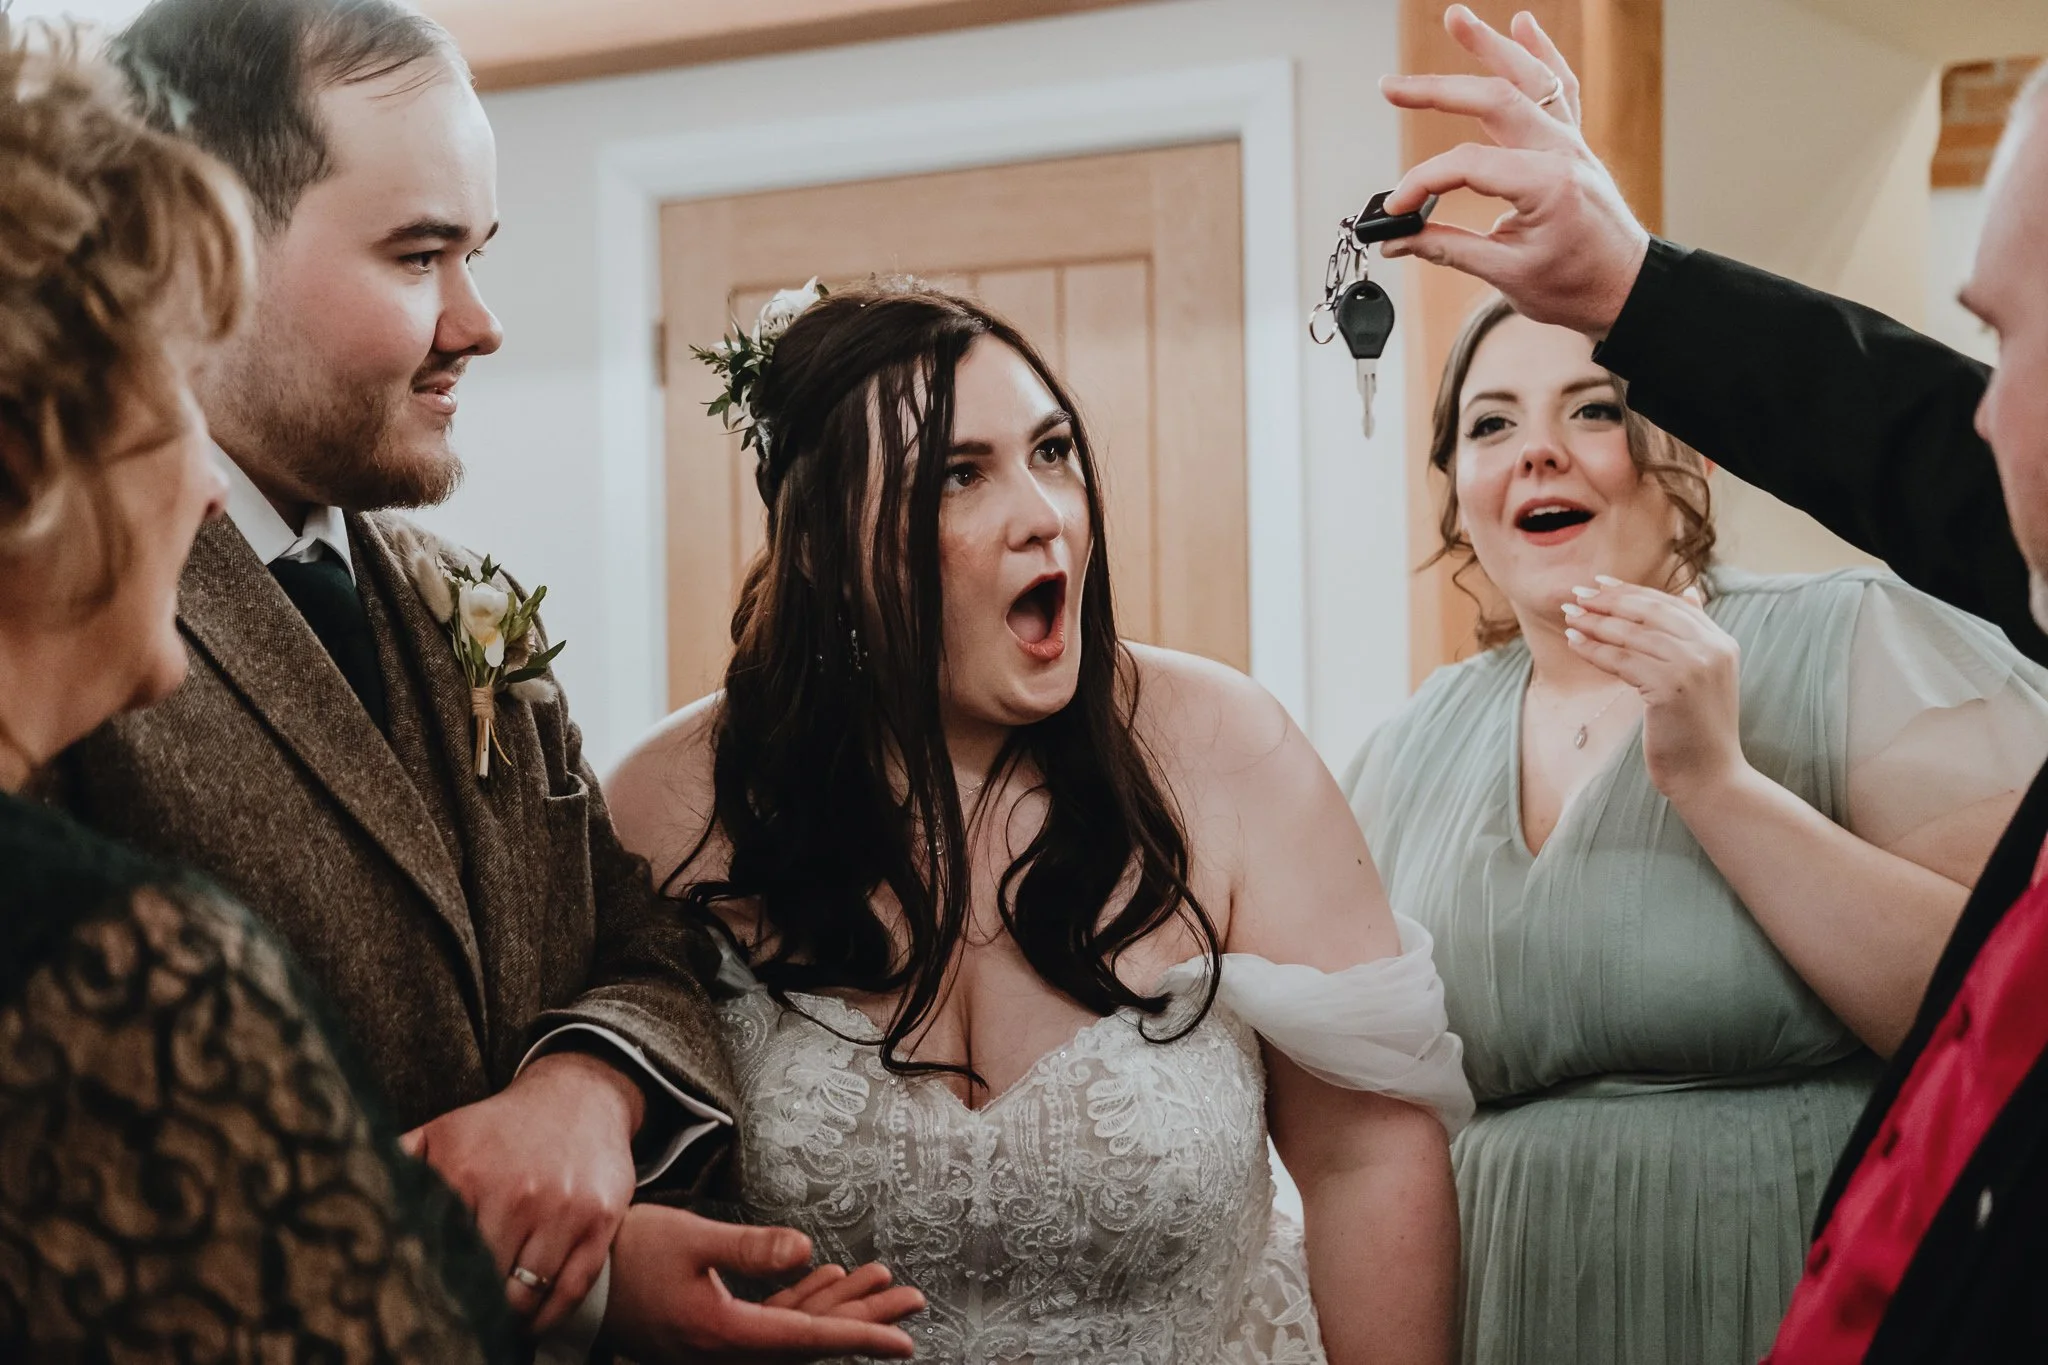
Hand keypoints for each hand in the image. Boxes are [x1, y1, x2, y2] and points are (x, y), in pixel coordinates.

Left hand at [400, 1050, 641, 1333]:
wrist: (580, 1094)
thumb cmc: (503, 1125)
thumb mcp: (445, 1131)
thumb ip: (398, 1162)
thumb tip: (345, 1188)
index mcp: (467, 1173)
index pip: (439, 1255)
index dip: (430, 1288)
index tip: (424, 1305)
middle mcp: (518, 1192)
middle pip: (482, 1282)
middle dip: (469, 1305)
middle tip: (458, 1320)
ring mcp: (563, 1208)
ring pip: (526, 1294)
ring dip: (508, 1318)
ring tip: (493, 1325)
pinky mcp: (599, 1221)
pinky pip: (572, 1289)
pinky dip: (550, 1317)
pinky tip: (531, 1323)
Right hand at [604, 1205, 924, 1361]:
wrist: (579, 1283)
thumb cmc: (630, 1256)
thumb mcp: (692, 1240)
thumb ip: (750, 1248)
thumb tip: (805, 1248)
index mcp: (726, 1333)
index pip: (809, 1339)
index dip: (862, 1337)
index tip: (904, 1340)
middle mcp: (727, 1349)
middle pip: (812, 1337)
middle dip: (865, 1316)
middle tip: (911, 1299)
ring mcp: (720, 1343)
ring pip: (796, 1329)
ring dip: (840, 1306)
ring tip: (881, 1281)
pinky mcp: (713, 1329)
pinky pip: (771, 1322)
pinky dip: (803, 1301)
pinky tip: (826, 1278)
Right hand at [1376, 4, 1649, 337]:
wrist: (1625, 289)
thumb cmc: (1577, 286)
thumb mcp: (1506, 275)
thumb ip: (1446, 249)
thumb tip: (1398, 240)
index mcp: (1547, 186)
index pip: (1469, 166)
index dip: (1423, 184)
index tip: (1397, 209)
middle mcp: (1562, 153)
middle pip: (1495, 101)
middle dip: (1437, 91)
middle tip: (1391, 88)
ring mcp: (1571, 143)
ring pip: (1530, 79)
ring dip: (1492, 46)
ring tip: (1457, 18)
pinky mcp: (1574, 144)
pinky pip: (1560, 87)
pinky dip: (1542, 54)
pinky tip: (1522, 25)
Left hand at [1563, 578, 1746, 800]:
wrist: (1711, 777)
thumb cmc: (1698, 730)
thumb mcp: (1706, 674)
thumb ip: (1696, 635)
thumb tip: (1690, 592)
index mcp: (1721, 642)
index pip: (1670, 604)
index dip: (1632, 591)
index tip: (1600, 583)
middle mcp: (1711, 648)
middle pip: (1650, 612)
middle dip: (1609, 600)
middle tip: (1576, 593)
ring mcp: (1692, 666)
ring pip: (1632, 634)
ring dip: (1595, 622)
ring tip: (1568, 615)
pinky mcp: (1670, 686)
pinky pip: (1622, 660)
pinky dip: (1594, 649)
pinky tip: (1573, 642)